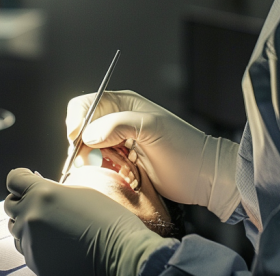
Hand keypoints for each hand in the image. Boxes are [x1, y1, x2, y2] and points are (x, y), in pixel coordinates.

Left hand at [5, 169, 167, 275]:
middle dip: (21, 201)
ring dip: (27, 224)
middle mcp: (31, 216)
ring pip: (16, 230)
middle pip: (10, 205)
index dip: (20, 178)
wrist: (119, 251)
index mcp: (42, 193)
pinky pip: (26, 249)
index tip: (25, 179)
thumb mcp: (78, 192)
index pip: (14, 179)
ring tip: (51, 226)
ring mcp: (32, 242)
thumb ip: (52, 190)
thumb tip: (40, 191)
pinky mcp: (36, 263)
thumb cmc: (106, 218)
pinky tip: (56, 242)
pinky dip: (35, 244)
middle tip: (39, 203)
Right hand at [66, 90, 239, 218]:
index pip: (85, 104)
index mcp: (123, 104)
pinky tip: (124, 175)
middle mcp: (117, 121)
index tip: (77, 138)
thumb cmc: (183, 147)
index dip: (76, 119)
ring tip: (120, 167)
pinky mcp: (122, 164)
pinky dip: (106, 173)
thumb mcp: (151, 128)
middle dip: (84, 146)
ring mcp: (119, 143)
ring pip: (89, 151)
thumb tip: (87, 135)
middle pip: (82, 130)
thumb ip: (117, 125)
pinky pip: (101, 167)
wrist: (203, 175)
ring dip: (96, 162)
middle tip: (94, 160)